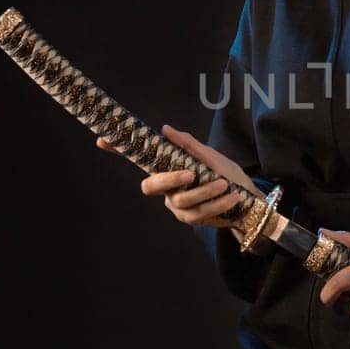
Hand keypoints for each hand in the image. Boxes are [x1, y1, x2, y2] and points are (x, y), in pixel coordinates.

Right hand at [96, 123, 265, 228]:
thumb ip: (188, 146)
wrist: (247, 200)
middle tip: (190, 173)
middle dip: (168, 179)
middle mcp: (166, 189)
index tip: (102, 139)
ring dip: (204, 192)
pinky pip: (199, 212)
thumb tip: (165, 129)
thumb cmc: (225, 174)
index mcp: (167, 169)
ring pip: (181, 200)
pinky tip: (230, 196)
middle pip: (151, 186)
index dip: (119, 150)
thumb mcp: (210, 156)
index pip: (140, 159)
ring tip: (223, 184)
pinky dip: (216, 203)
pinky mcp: (191, 219)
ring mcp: (177, 206)